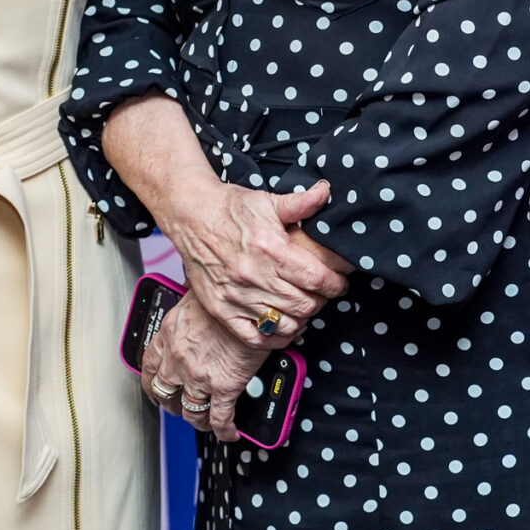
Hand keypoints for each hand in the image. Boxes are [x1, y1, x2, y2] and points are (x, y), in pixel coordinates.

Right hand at [100, 93, 350, 345]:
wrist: (191, 216)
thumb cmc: (230, 208)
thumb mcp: (267, 201)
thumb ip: (300, 203)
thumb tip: (325, 192)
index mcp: (270, 249)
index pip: (316, 279)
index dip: (335, 284)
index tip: (338, 283)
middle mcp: (254, 276)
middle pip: (304, 304)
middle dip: (320, 300)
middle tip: (320, 293)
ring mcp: (236, 296)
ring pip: (284, 322)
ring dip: (300, 318)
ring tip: (302, 307)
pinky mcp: (221, 309)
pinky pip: (256, 337)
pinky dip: (274, 336)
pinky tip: (281, 324)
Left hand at [138, 292, 266, 441]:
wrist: (251, 303)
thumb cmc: (228, 292)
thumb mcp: (198, 293)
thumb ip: (191, 304)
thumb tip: (194, 297)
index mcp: (169, 333)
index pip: (149, 363)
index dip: (150, 379)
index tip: (154, 385)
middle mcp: (178, 358)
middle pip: (164, 391)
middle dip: (170, 402)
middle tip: (178, 405)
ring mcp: (199, 376)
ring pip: (190, 410)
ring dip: (195, 418)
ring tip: (203, 420)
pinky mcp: (223, 387)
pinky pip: (220, 418)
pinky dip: (224, 430)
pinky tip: (229, 433)